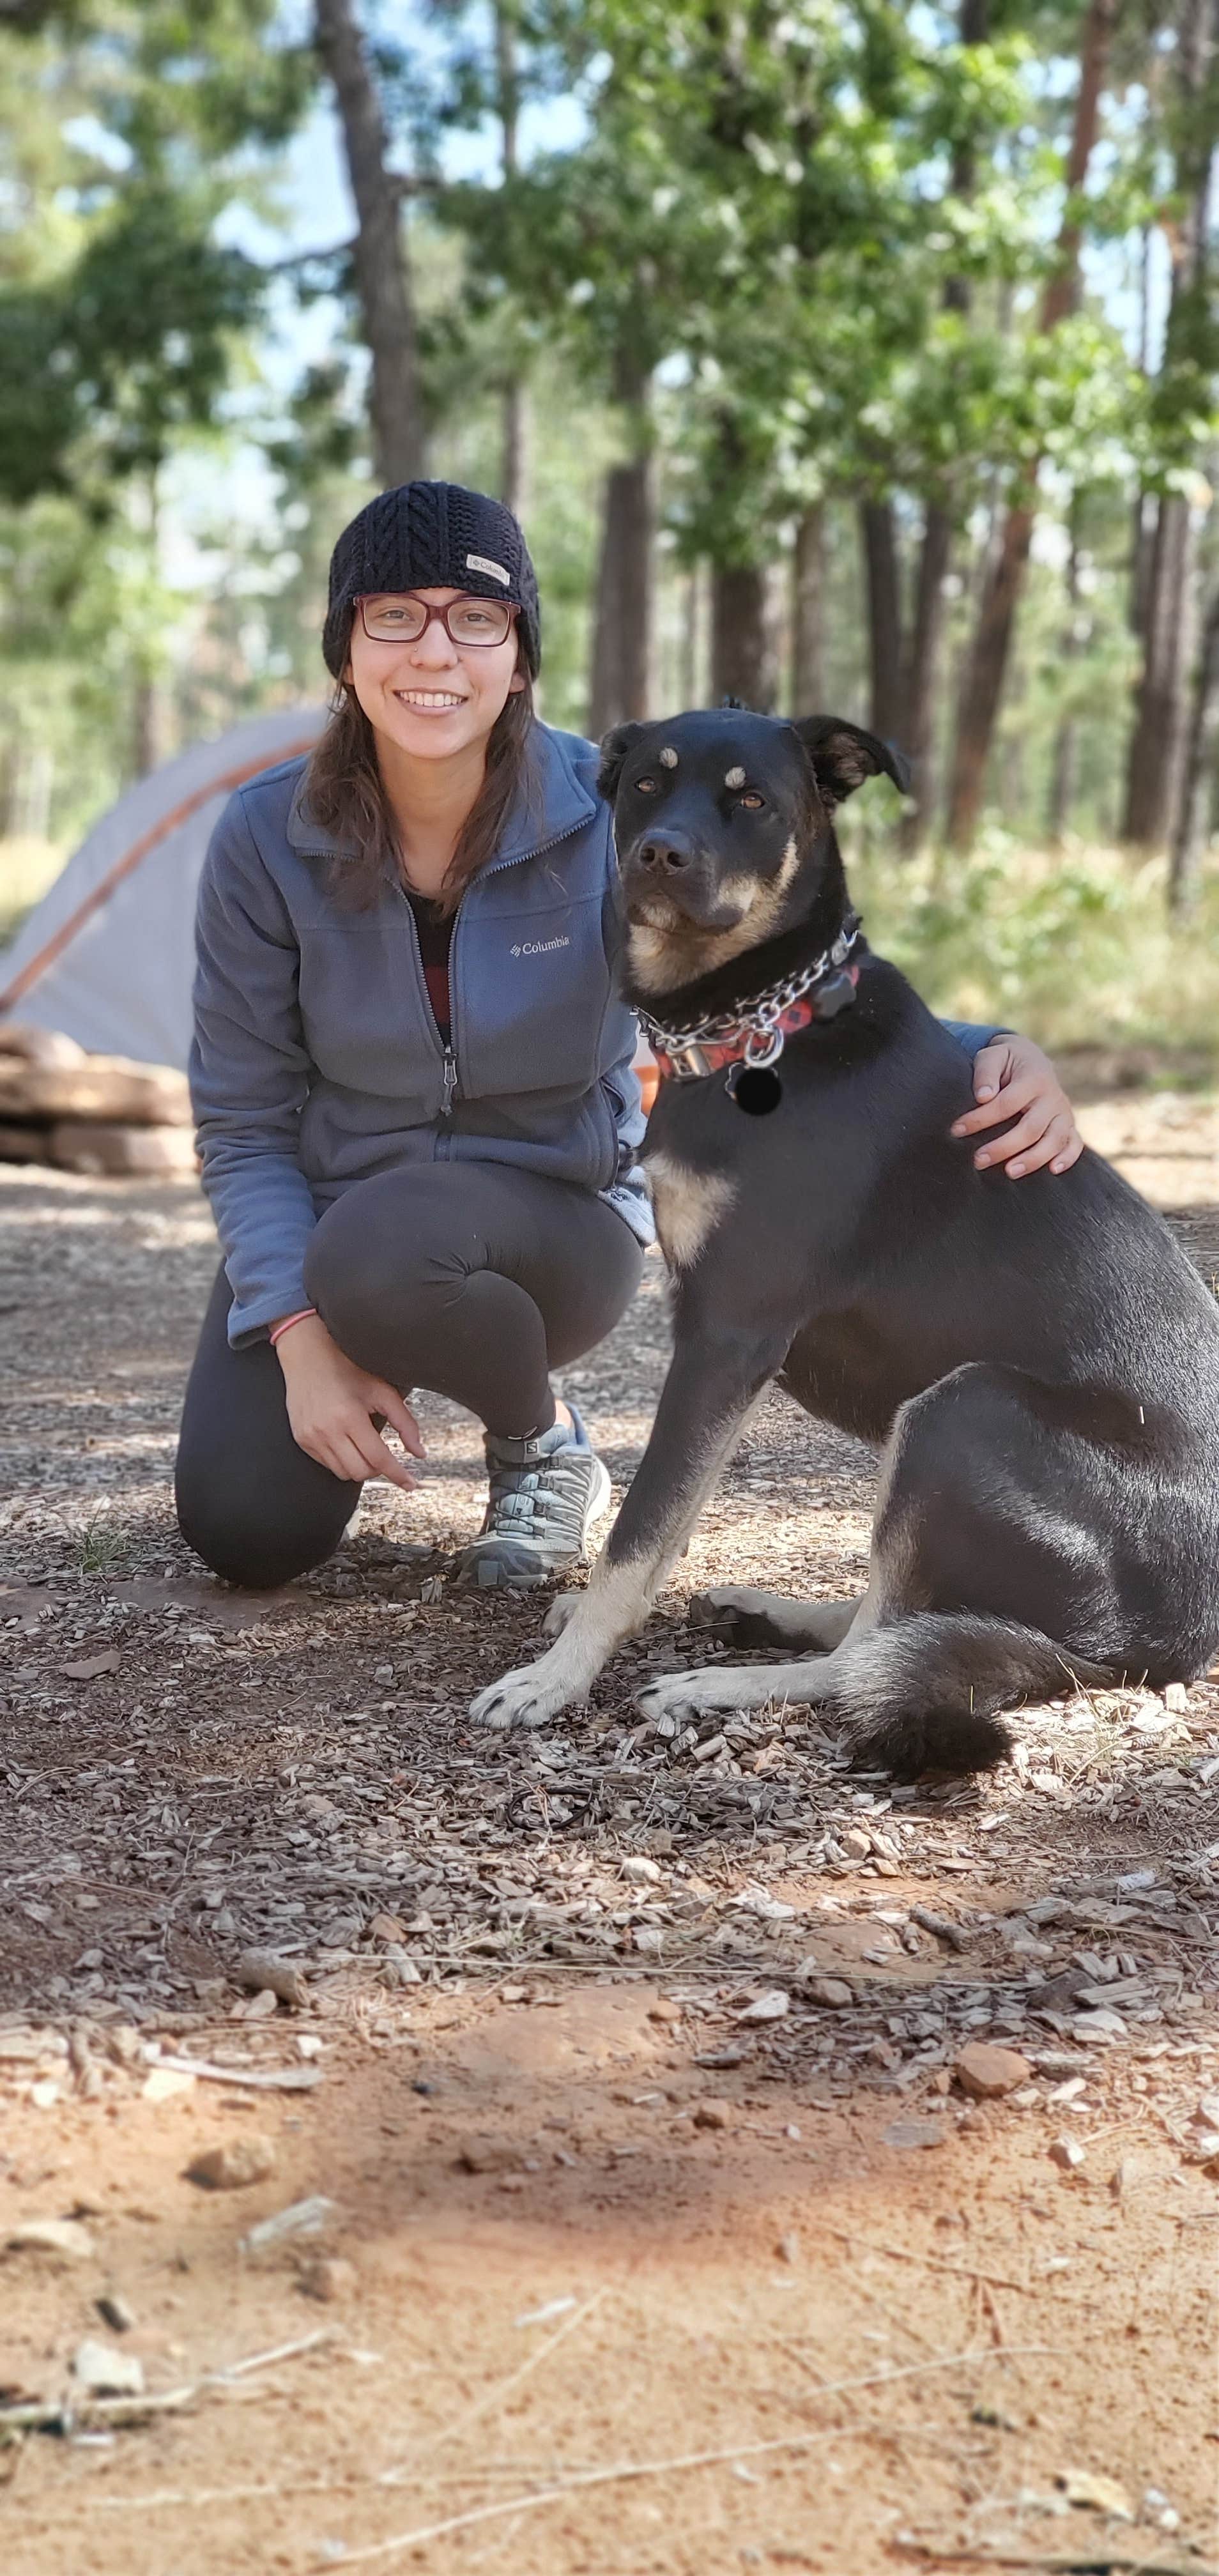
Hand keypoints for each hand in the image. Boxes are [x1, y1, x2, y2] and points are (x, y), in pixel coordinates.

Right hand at [274, 1314, 425, 1487]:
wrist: (307, 1355)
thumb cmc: (347, 1368)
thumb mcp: (382, 1391)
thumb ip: (405, 1423)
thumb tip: (419, 1453)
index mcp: (349, 1416)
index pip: (379, 1459)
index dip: (398, 1474)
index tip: (410, 1484)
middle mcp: (327, 1430)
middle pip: (360, 1471)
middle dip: (377, 1469)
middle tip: (383, 1455)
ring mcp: (311, 1437)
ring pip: (343, 1472)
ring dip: (359, 1467)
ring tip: (364, 1446)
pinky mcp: (301, 1439)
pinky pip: (327, 1464)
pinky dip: (342, 1460)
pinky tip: (346, 1441)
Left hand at [950, 1034, 1082, 1178]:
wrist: (1032, 1060)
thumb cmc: (1005, 1061)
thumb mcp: (992, 1055)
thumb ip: (985, 1072)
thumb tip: (983, 1096)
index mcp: (1033, 1078)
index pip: (1006, 1104)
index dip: (980, 1119)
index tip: (956, 1130)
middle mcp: (1052, 1097)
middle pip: (1031, 1128)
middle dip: (1003, 1147)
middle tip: (978, 1161)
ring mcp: (1063, 1112)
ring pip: (1054, 1140)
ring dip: (1033, 1159)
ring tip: (1009, 1172)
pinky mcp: (1069, 1124)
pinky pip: (1074, 1143)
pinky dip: (1067, 1158)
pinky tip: (1052, 1170)